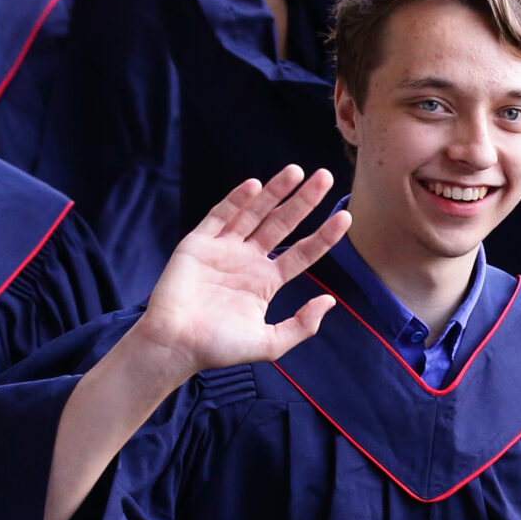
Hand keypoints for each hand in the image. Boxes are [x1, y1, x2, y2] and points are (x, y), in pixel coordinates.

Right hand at [126, 166, 350, 384]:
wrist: (175, 345)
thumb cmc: (219, 348)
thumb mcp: (269, 344)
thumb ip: (301, 326)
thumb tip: (330, 301)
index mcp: (266, 281)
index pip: (302, 252)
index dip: (323, 235)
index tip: (345, 217)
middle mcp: (248, 260)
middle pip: (282, 223)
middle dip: (303, 200)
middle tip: (325, 177)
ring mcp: (223, 249)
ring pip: (254, 213)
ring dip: (275, 191)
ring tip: (296, 171)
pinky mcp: (198, 243)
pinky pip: (220, 215)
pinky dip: (236, 200)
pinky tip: (255, 186)